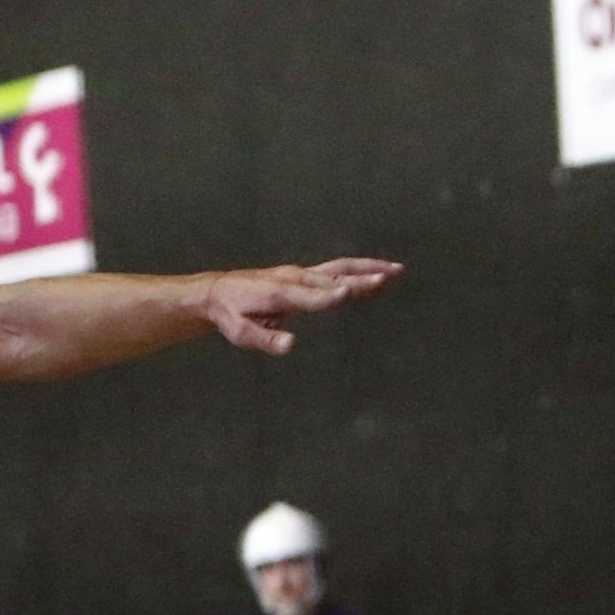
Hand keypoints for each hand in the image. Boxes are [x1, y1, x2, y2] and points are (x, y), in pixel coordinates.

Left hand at [201, 258, 401, 356]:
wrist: (217, 292)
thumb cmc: (229, 314)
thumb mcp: (239, 332)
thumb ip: (264, 339)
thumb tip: (290, 346)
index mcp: (278, 294)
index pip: (309, 296)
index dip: (328, 295)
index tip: (347, 293)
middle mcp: (293, 279)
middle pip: (331, 278)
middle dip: (358, 279)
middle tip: (385, 279)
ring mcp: (300, 273)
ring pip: (339, 268)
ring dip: (368, 268)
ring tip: (396, 270)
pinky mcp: (304, 273)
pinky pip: (336, 267)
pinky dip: (359, 267)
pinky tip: (379, 271)